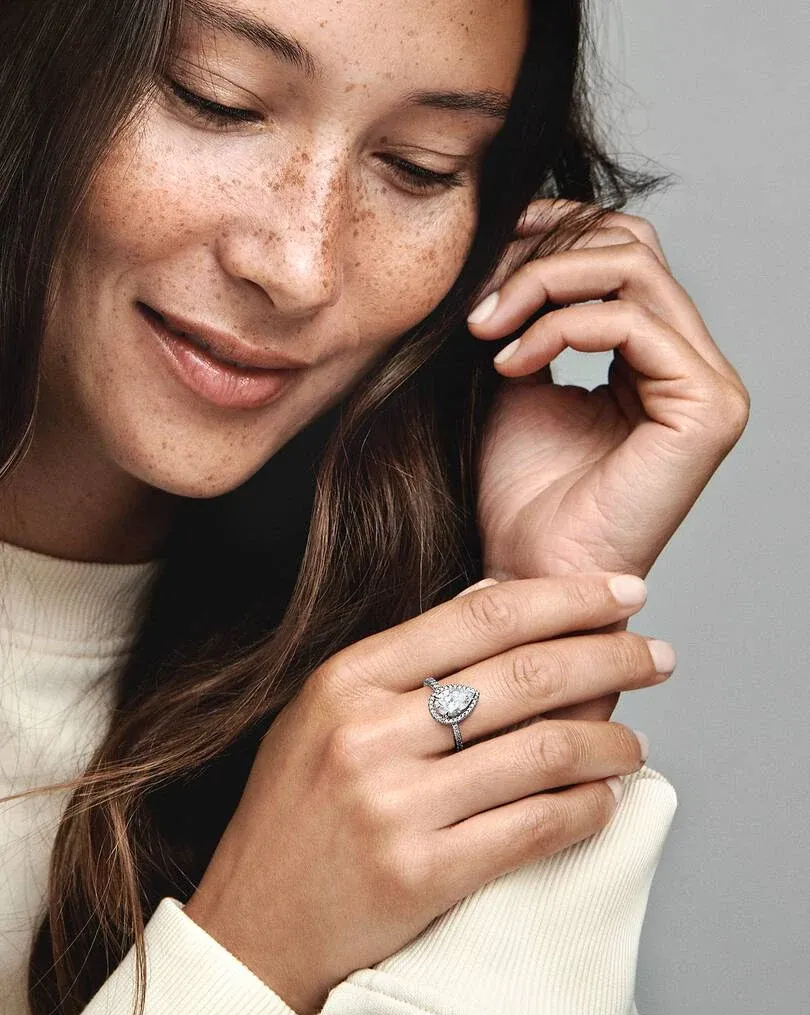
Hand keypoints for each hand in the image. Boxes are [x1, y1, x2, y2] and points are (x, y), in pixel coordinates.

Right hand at [184, 573, 671, 1014]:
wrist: (252, 924)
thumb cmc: (296, 811)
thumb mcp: (324, 711)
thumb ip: (404, 658)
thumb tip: (499, 598)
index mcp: (347, 679)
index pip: (482, 615)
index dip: (567, 596)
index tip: (622, 592)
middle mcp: (369, 733)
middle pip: (526, 674)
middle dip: (612, 656)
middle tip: (658, 656)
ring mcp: (395, 805)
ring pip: (544, 749)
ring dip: (612, 741)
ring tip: (634, 741)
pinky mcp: (420, 874)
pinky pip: (536, 825)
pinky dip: (588, 807)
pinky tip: (605, 798)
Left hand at [467, 199, 750, 584]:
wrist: (528, 571)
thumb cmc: (519, 496)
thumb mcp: (516, 382)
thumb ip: (529, 317)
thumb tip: (508, 248)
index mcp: (653, 356)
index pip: (623, 251)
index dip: (555, 228)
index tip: (486, 242)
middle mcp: (690, 363)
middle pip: (632, 246)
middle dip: (544, 250)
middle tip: (479, 291)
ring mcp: (707, 384)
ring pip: (633, 270)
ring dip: (542, 284)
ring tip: (483, 326)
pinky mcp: (707, 407)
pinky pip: (630, 323)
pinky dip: (558, 328)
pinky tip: (510, 362)